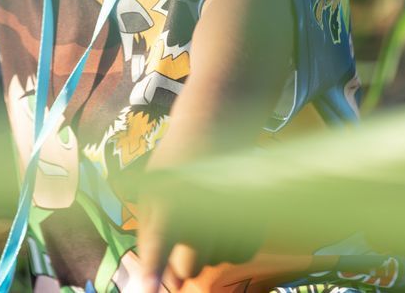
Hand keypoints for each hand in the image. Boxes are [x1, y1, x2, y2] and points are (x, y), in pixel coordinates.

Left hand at [133, 174, 262, 292]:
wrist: (213, 128)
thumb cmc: (175, 166)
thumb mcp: (150, 194)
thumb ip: (151, 236)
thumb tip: (163, 279)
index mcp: (169, 201)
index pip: (158, 246)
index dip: (153, 271)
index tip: (150, 289)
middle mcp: (201, 210)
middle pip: (189, 268)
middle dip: (184, 260)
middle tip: (183, 233)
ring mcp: (230, 215)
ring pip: (217, 261)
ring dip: (209, 248)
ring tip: (204, 214)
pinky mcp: (254, 217)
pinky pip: (240, 255)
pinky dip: (231, 244)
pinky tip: (223, 219)